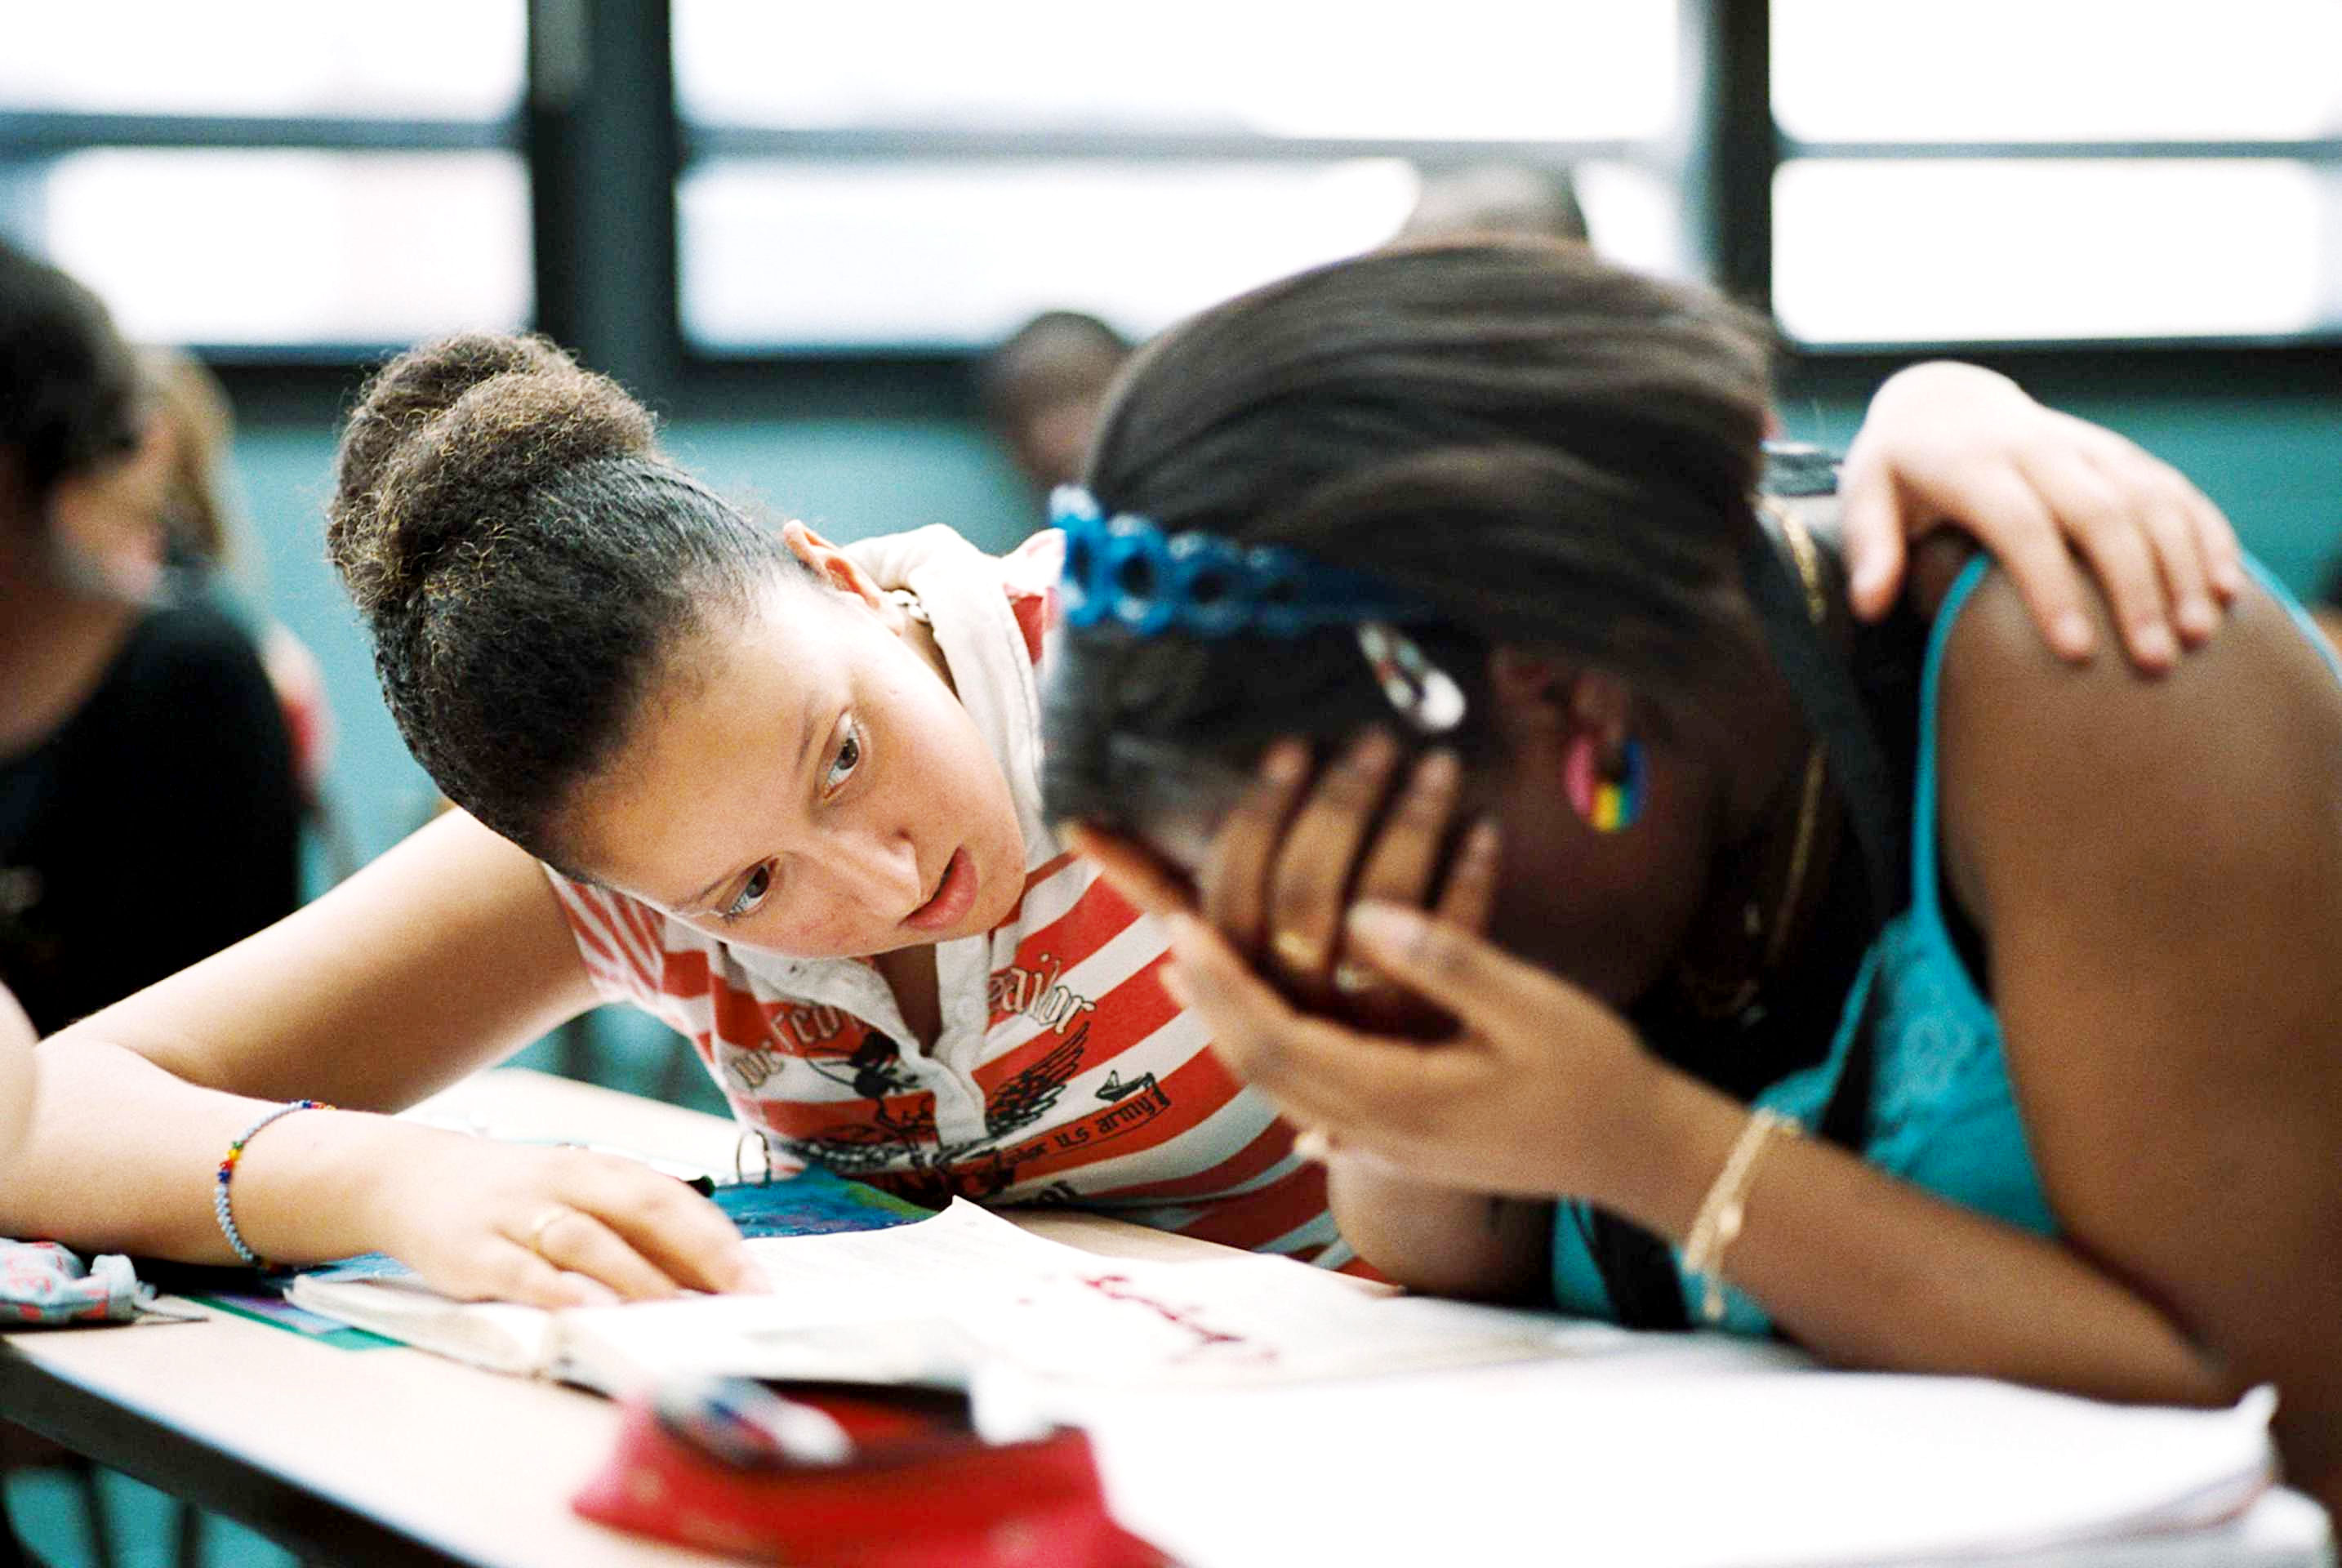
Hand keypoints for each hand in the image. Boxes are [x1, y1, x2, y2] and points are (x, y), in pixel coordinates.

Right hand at [365, 1130, 764, 1307]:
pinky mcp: (473, 1252)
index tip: (759, 1284)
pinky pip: (520, 1271)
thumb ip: (634, 1232)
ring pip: (586, 1239)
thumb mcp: (578, 1196)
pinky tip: (587, 1312)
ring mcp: (518, 1215)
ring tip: (675, 1312)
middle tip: (740, 1300)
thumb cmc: (516, 1198)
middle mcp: (566, 1183)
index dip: (719, 1240)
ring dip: (634, 1275)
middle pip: (643, 1209)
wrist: (409, 1177)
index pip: (673, 1199)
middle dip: (698, 1254)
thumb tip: (708, 1280)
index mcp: (600, 1169)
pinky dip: (556, 1291)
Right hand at [1071, 731, 1500, 1034]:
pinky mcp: (1441, 1030)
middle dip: (1338, 807)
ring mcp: (1368, 1026)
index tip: (1289, 748)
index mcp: (1242, 983)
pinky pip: (1456, 945)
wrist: (1411, 1116)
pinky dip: (1472, 879)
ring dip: (1412, 827)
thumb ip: (1159, 889)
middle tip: (1374, 738)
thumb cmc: (1303, 1003)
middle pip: (1302, 900)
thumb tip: (1077, 823)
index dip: (1256, 819)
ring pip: (1380, 915)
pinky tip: (1487, 827)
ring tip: (1439, 762)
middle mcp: (1295, 1009)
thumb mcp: (1227, 948)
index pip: (1229, 899)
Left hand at [1161, 901, 1655, 1201]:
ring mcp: (1383, 1144)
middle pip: (1258, 1067)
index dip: (1221, 985)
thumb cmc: (1595, 1073)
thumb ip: (1447, 959)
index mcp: (1400, 1098)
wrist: (1636, 1157)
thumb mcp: (1530, 1006)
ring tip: (1184, 970)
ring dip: (1227, 1025)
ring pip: (1277, 1086)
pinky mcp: (1396, 1141)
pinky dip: (1268, 1053)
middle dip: (1206, 998)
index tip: (1180, 927)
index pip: (1278, 1040)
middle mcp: (1376, 1131)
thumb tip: (1363, 913)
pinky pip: (1307, 1098)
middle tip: (1165, 929)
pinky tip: (1254, 1027)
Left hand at [1838, 361, 2241, 671]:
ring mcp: (2087, 446)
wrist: (1944, 400)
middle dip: (2132, 588)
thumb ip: (1871, 546)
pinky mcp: (2119, 452)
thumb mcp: (1866, 494)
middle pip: (2100, 515)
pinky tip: (2226, 588)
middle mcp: (2039, 447)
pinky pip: (2175, 488)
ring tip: (2197, 635)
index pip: (2021, 525)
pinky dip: (2205, 534)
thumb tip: (1869, 605)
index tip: (2074, 651)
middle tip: (2152, 660)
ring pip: (2150, 499)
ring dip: (2181, 565)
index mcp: (1973, 462)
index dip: (2050, 587)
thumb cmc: (1899, 468)